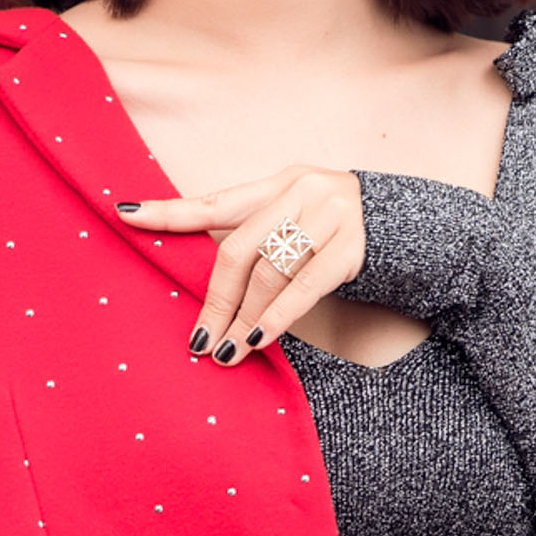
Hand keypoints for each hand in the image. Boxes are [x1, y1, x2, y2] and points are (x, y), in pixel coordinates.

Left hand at [115, 165, 365, 363]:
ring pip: (269, 272)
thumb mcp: (297, 220)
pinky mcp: (352, 247)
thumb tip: (207, 290)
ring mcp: (329, 216)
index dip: (170, 212)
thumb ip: (257, 236)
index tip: (126, 215)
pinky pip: (305, 288)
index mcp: (278, 183)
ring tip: (227, 351)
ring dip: (243, 318)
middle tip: (199, 339)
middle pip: (238, 249)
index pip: (214, 201)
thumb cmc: (336, 233)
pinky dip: (276, 317)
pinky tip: (257, 339)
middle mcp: (301, 192)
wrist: (409, 228)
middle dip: (215, 300)